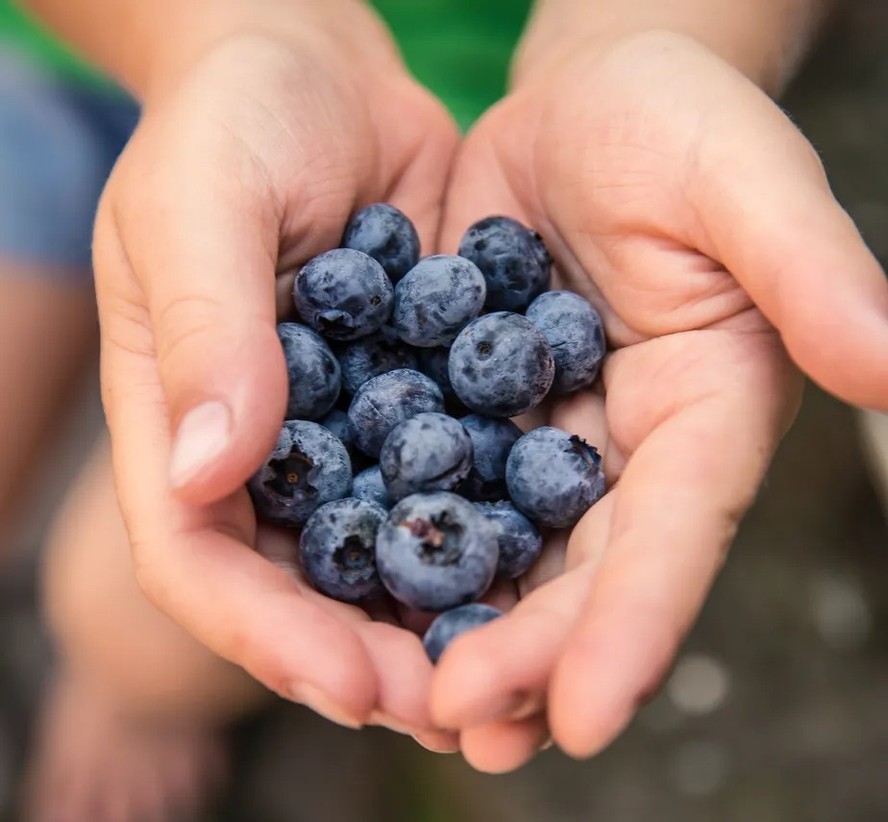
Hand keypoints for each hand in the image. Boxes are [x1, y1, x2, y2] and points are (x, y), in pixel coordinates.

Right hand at [93, 10, 458, 734]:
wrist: (317, 70)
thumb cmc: (233, 118)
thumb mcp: (198, 201)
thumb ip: (204, 330)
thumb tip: (209, 470)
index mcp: (179, 421)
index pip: (200, 559)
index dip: (268, 633)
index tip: (349, 684)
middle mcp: (262, 448)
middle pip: (300, 588)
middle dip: (365, 657)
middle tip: (449, 710)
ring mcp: (341, 430)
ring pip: (382, 554)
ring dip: (438, 622)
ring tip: (507, 676)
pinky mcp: (414, 398)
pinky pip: (452, 482)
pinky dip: (490, 535)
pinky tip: (546, 573)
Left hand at [431, 30, 887, 770]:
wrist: (586, 99)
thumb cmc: (677, 121)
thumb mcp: (743, 180)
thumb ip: (809, 270)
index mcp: (702, 413)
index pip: (672, 537)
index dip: (632, 627)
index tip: (584, 717)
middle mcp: (624, 446)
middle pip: (579, 569)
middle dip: (526, 651)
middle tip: (461, 722)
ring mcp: (543, 432)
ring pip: (503, 548)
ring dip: (458, 626)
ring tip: (410, 702)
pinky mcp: (472, 402)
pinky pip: (431, 480)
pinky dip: (397, 534)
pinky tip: (353, 587)